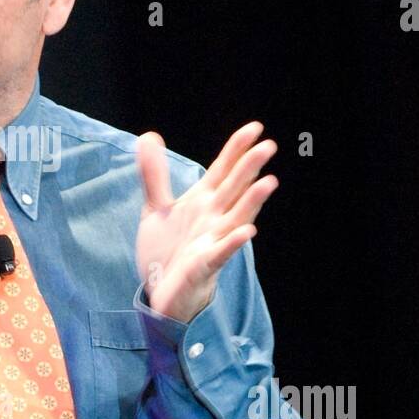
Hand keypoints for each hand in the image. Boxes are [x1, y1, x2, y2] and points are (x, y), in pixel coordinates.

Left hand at [135, 122, 277, 323]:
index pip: (223, 170)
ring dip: (252, 201)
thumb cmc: (166, 249)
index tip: (255, 127)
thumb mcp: (156, 207)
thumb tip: (149, 136)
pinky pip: (222, 252)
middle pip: (234, 188)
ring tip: (269, 182)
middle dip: (250, 168)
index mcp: (203, 201)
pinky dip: (233, 242)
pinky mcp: (205, 264)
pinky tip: (247, 232)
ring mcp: (212, 240)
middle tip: (268, 146)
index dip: (237, 149)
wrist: (159, 291)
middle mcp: (213, 218)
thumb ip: (154, 174)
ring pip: (236, 217)